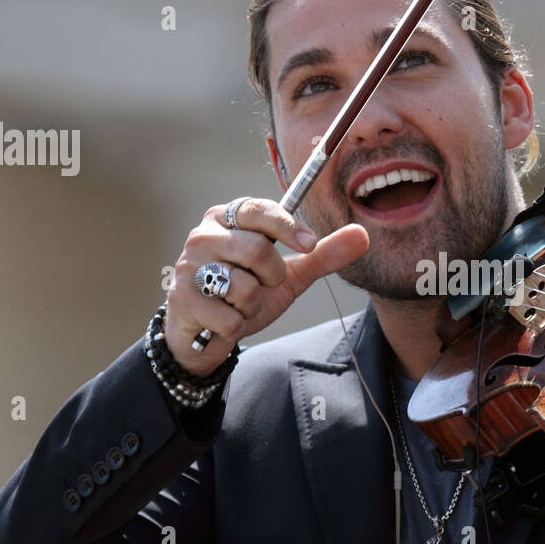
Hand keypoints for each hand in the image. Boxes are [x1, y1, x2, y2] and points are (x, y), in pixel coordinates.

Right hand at [164, 198, 368, 374]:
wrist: (209, 333)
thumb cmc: (247, 293)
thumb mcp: (289, 274)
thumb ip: (322, 255)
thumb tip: (363, 234)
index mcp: (227, 218)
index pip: (259, 210)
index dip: (287, 226)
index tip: (309, 243)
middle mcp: (203, 235)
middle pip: (256, 250)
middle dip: (272, 276)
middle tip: (262, 285)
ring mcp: (188, 266)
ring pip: (242, 286)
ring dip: (252, 304)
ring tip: (239, 303)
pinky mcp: (181, 300)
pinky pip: (228, 316)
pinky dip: (236, 325)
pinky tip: (223, 320)